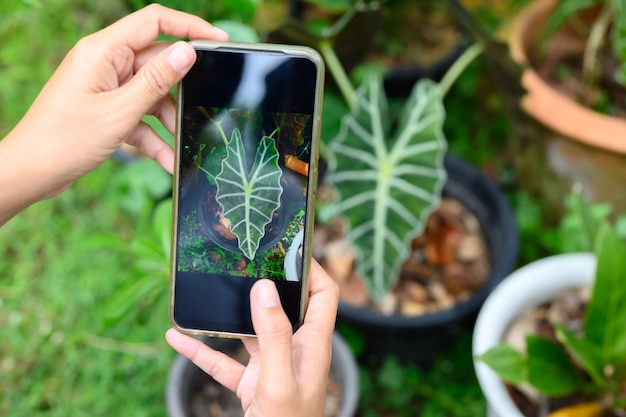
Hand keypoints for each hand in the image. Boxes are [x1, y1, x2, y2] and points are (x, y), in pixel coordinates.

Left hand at [0, 5, 226, 223]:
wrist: (31, 172)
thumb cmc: (65, 139)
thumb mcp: (120, 112)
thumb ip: (156, 81)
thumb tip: (187, 51)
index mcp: (103, 51)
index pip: (154, 22)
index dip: (189, 26)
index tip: (218, 42)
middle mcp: (105, 63)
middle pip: (157, 63)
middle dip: (180, 90)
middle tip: (201, 109)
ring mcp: (106, 86)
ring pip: (152, 94)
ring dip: (168, 120)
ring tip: (179, 147)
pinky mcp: (107, 108)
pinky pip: (139, 115)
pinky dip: (153, 136)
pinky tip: (166, 159)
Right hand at [166, 260, 339, 416]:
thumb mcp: (279, 380)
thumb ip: (274, 334)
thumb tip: (264, 287)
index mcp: (313, 343)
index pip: (324, 293)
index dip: (312, 267)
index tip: (288, 248)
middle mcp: (295, 349)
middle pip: (284, 305)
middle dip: (265, 282)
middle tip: (243, 261)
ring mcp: (272, 366)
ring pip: (249, 330)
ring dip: (227, 314)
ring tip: (208, 292)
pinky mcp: (251, 384)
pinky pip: (223, 361)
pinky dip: (201, 350)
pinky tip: (177, 338)